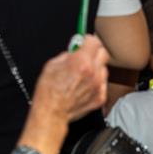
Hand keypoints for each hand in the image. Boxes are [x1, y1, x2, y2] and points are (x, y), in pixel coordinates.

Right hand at [17, 36, 109, 153]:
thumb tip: (74, 49)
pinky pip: (102, 84)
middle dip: (94, 52)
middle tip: (85, 55)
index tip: (83, 42)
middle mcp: (93, 73)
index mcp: (81, 62)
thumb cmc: (49, 91)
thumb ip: (67, 54)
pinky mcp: (100, 97)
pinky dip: (96, 82)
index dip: (87, 40)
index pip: (94, 41)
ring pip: (104, 69)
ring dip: (96, 68)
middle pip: (103, 53)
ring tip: (83, 73)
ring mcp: (98, 86)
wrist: (52, 113)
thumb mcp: (52, 64)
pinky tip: (85, 85)